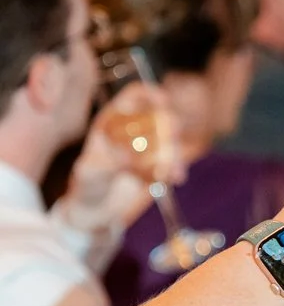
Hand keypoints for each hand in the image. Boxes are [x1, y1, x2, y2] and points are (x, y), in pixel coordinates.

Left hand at [59, 86, 185, 234]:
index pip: (135, 96)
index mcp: (113, 120)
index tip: (164, 101)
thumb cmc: (86, 186)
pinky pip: (171, 162)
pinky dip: (175, 169)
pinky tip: (175, 179)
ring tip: (175, 172)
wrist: (94, 211)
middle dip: (169, 125)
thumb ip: (106, 164)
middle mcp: (132, 129)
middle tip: (173, 136)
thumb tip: (128, 158)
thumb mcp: (89, 173)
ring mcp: (146, 148)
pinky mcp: (156, 166)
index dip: (151, 94)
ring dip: (175, 152)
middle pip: (158, 116)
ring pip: (169, 140)